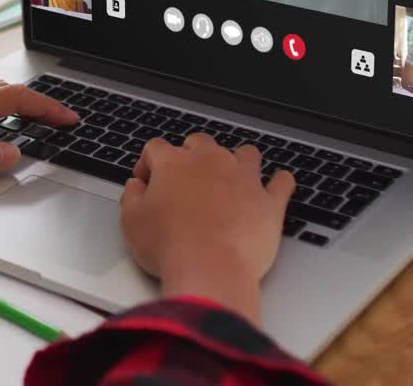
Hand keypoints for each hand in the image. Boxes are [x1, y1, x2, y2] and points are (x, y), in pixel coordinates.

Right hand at [120, 135, 293, 325]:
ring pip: (244, 153)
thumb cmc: (170, 247)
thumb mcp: (131, 222)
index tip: (147, 180)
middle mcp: (210, 162)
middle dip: (191, 155)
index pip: (156, 148)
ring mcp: (243, 178)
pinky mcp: (268, 201)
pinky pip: (281, 182)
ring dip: (237, 161)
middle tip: (186, 179)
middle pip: (200, 143)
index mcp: (174, 163)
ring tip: (231, 177)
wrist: (210, 269)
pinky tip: (276, 185)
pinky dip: (279, 182)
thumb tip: (135, 188)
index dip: (148, 163)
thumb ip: (131, 197)